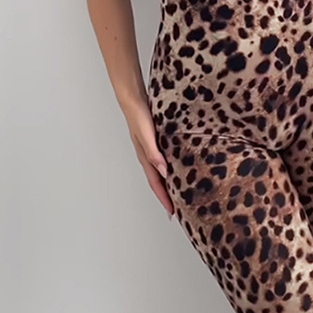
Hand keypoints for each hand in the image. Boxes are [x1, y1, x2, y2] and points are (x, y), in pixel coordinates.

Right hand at [124, 97, 173, 218]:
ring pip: (160, 171)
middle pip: (158, 181)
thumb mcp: (147, 136)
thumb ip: (154, 153)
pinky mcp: (155, 140)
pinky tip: (177, 166)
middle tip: (177, 209)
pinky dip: (170, 168)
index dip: (164, 199)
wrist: (133, 99)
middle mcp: (148, 156)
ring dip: (168, 183)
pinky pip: (163, 159)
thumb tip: (165, 173)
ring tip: (179, 192)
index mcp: (145, 158)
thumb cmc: (139, 116)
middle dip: (166, 196)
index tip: (173, 213)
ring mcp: (151, 149)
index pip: (156, 184)